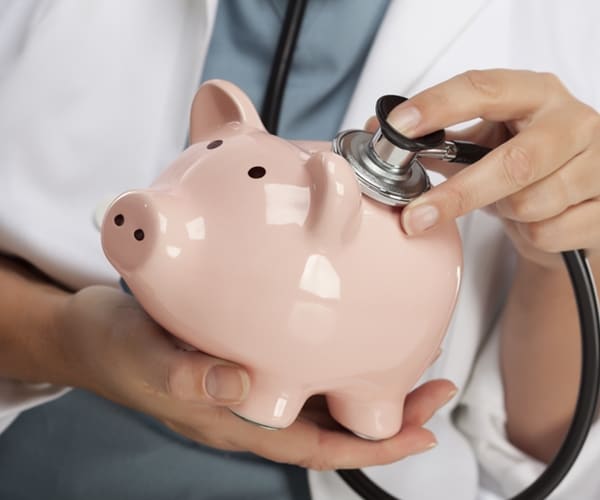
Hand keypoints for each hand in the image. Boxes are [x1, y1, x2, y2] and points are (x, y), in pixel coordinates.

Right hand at [55, 285, 455, 469]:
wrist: (92, 335)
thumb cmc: (117, 352)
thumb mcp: (146, 361)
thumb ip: (189, 375)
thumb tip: (243, 383)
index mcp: (237, 422)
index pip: (319, 446)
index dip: (373, 448)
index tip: (422, 433)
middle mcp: (253, 406)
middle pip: (333, 420)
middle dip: (389, 412)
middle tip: (435, 385)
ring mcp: (251, 380)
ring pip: (322, 390)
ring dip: (367, 378)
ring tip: (409, 355)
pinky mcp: (245, 351)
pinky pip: (299, 358)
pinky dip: (333, 349)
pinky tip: (347, 326)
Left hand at [385, 69, 599, 267]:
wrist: (578, 204)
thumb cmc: (524, 167)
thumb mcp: (484, 143)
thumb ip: (438, 137)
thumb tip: (377, 130)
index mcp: (536, 94)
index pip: (484, 89)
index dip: (437, 106)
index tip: (398, 127)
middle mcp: (573, 122)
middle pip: (513, 162)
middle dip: (458, 195)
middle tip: (415, 216)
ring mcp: (599, 164)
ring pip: (531, 204)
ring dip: (505, 212)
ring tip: (508, 204)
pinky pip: (549, 232)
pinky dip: (531, 235)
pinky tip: (537, 221)